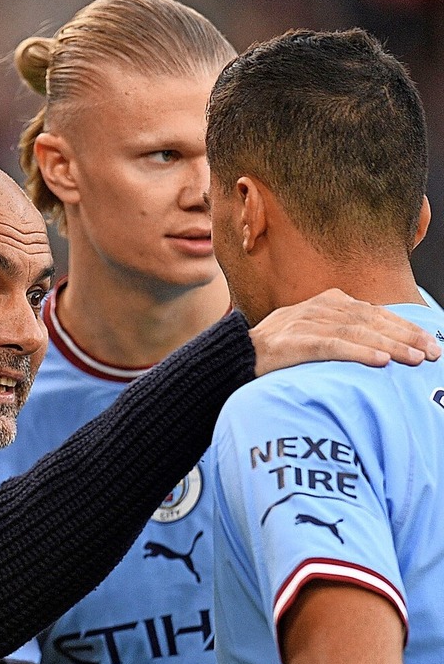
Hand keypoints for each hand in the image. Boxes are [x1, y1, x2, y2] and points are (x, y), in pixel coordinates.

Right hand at [249, 288, 440, 376]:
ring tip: (415, 359)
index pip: (374, 312)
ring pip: (358, 332)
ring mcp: (307, 323)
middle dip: (406, 336)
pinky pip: (333, 346)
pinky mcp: (295, 342)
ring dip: (390, 345)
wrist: (238, 353)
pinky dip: (359, 353)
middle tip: (433, 352)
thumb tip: (379, 343)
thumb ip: (341, 330)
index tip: (429, 341)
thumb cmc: (279, 347)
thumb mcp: (312, 329)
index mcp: (327, 301)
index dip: (404, 326)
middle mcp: (320, 307)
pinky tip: (380, 361)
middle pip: (372, 319)